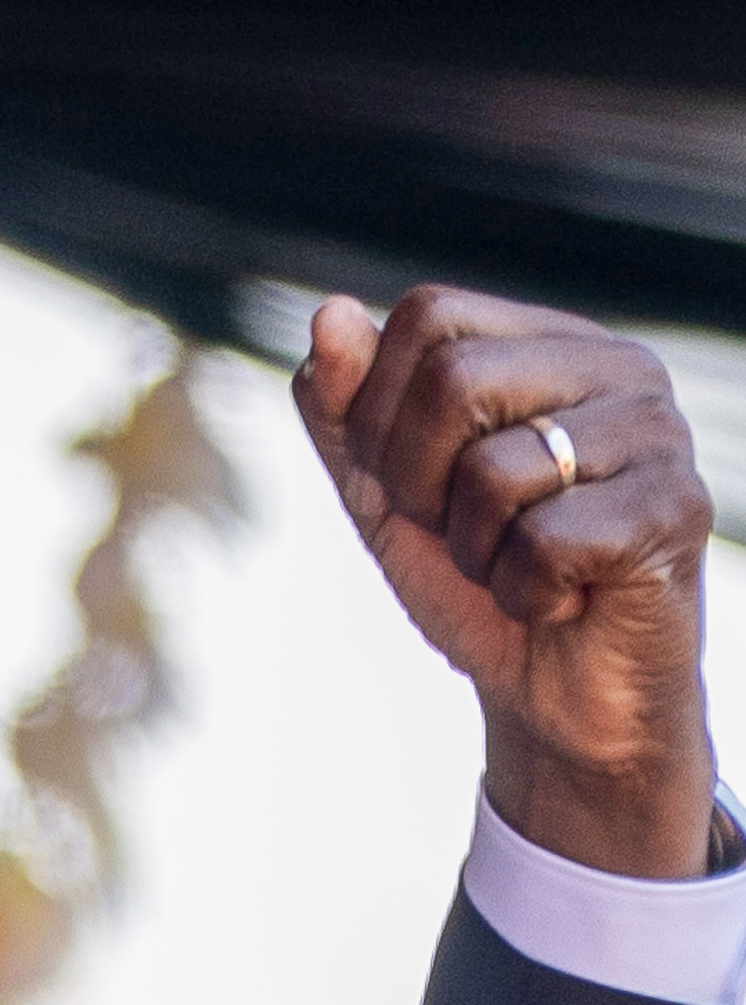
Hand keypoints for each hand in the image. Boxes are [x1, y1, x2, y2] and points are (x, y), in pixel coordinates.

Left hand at [295, 285, 719, 877]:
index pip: (428, 314)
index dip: (379, 411)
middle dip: (418, 482)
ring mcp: (657, 433)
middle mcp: (615, 368)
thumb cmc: (474, 577)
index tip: (406, 480)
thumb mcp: (382, 490)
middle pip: (454, 379)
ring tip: (517, 565)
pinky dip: (521, 592)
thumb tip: (328, 312)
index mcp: (546, 343)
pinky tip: (559, 599)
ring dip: (473, 549)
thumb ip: (344, 406)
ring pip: (495, 470)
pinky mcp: (676, 511)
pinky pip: (546, 542)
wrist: (552, 692)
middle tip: (460, 532)